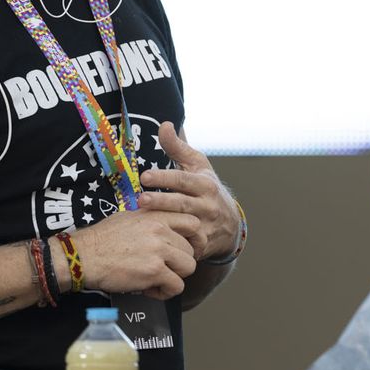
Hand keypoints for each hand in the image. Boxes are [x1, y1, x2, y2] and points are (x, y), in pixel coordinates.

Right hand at [69, 207, 198, 299]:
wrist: (82, 256)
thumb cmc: (101, 239)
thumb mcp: (130, 218)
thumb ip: (151, 219)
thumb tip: (166, 226)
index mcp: (156, 215)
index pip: (194, 223)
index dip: (196, 239)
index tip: (189, 249)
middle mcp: (161, 230)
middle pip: (192, 249)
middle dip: (181, 262)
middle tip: (166, 269)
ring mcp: (159, 250)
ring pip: (189, 267)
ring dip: (176, 277)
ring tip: (157, 280)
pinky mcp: (154, 271)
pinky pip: (176, 285)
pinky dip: (165, 292)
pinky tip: (150, 290)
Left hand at [136, 122, 241, 261]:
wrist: (230, 224)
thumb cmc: (206, 189)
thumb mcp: (197, 166)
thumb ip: (177, 148)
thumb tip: (164, 125)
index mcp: (205, 184)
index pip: (183, 180)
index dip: (164, 178)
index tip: (145, 177)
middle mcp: (207, 205)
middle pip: (182, 203)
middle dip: (161, 202)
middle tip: (141, 200)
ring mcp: (204, 227)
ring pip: (182, 225)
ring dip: (162, 222)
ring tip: (140, 219)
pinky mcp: (199, 245)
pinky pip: (183, 244)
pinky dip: (169, 242)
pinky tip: (151, 240)